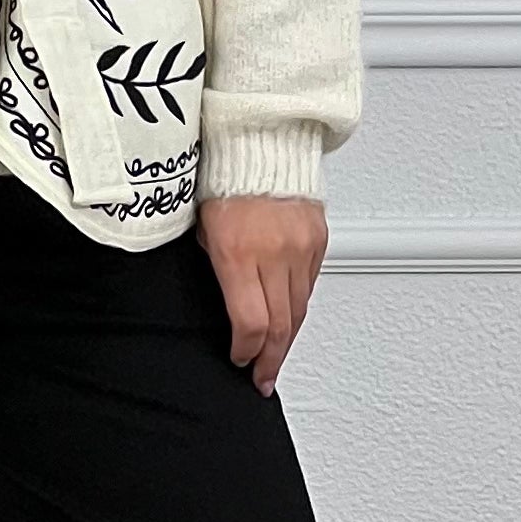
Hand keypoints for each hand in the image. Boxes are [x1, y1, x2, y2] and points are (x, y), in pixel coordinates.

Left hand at [196, 192, 327, 395]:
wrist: (261, 144)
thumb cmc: (225, 181)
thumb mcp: (203, 231)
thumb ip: (217, 269)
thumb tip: (227, 303)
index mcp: (239, 253)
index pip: (251, 322)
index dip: (246, 351)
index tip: (240, 360)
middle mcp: (274, 253)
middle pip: (280, 325)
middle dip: (270, 359)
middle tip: (263, 378)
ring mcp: (300, 248)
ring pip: (299, 310)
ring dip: (287, 340)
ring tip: (276, 357)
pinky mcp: (318, 240)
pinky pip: (310, 286)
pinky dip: (299, 307)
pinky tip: (289, 319)